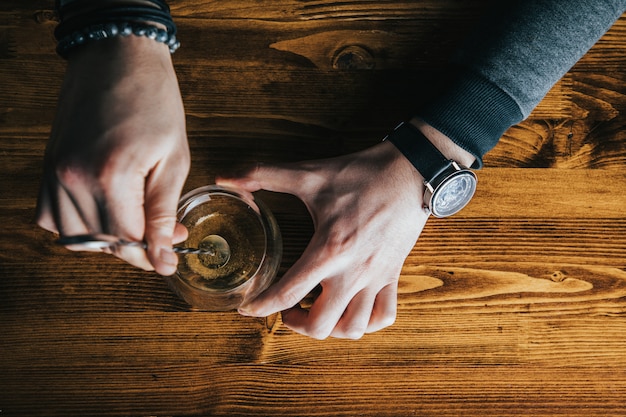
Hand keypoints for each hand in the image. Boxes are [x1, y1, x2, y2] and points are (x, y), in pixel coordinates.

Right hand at [36, 36, 189, 274]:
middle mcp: (73, 178)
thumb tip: (163, 257)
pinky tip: (105, 212)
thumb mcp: (173, 159)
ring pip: (76, 237)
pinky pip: (52, 217)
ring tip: (137, 220)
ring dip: (108, 240)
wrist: (118, 58)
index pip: (128, 240)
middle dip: (137, 247)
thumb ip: (164, 212)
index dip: (154, 253)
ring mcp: (54, 173)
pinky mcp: (47, 167)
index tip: (171, 255)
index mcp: (110, 175)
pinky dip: (77, 226)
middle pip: (102, 243)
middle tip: (165, 233)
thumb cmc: (154, 101)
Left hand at [217, 140, 428, 338]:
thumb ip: (264, 173)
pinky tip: (351, 310)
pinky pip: (384, 315)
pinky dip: (367, 323)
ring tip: (316, 312)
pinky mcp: (393, 275)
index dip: (261, 306)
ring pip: (353, 328)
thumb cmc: (361, 174)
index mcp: (328, 250)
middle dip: (295, 324)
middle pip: (321, 325)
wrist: (411, 172)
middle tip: (285, 308)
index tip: (247, 309)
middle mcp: (352, 272)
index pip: (288, 292)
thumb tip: (225, 176)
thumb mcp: (310, 173)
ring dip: (330, 329)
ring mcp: (375, 278)